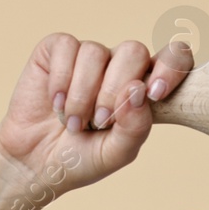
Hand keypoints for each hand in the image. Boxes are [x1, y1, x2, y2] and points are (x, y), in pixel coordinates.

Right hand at [0, 33, 194, 191]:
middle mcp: (118, 66)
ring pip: (96, 52)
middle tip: (99, 121)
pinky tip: (55, 102)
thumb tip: (139, 89)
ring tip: (72, 122)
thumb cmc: (81, 158)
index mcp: (143, 87)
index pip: (173, 58)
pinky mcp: (56, 51)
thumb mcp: (116, 152)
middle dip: (114, 90)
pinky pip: (66, 46)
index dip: (171, 66)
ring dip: (82, 94)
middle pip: (133, 51)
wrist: (35, 163)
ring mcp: (88, 56)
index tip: (155, 93)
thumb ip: (136, 126)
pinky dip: (60, 80)